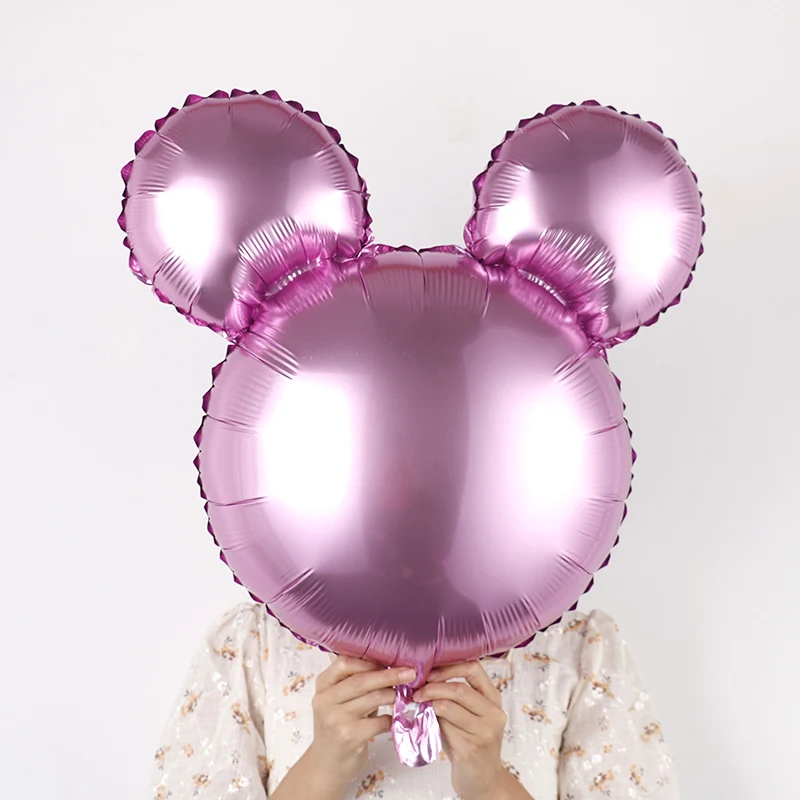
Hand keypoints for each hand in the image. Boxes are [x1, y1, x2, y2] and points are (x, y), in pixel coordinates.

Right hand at [274, 656, 414, 798]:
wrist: (326, 764)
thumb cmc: (338, 725)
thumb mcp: (338, 700)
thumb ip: (355, 682)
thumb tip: (388, 664)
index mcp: (323, 685)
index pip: (345, 663)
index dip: (369, 660)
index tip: (389, 660)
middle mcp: (326, 700)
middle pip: (361, 680)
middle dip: (389, 675)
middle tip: (410, 673)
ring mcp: (336, 719)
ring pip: (373, 698)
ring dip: (393, 695)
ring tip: (404, 695)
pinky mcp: (349, 737)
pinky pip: (379, 721)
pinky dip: (392, 718)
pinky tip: (398, 717)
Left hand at [413, 661, 525, 799]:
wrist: (483, 780)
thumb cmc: (470, 742)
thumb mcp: (468, 715)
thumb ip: (454, 696)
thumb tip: (424, 677)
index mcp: (493, 698)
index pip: (474, 668)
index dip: (449, 667)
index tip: (430, 672)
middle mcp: (494, 713)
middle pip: (459, 689)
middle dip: (433, 687)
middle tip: (416, 691)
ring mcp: (484, 732)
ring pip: (449, 707)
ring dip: (428, 703)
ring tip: (417, 703)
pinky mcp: (470, 748)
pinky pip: (444, 727)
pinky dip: (430, 720)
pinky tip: (423, 720)